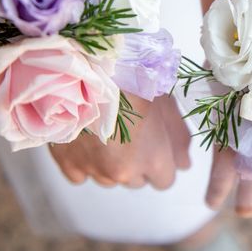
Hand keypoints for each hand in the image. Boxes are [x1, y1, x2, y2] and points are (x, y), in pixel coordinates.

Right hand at [49, 94, 190, 188]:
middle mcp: (124, 172)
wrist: (88, 69)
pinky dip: (85, 162)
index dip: (161, 163)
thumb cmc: (133, 81)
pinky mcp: (68, 164)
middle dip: (136, 163)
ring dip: (110, 163)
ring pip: (108, 179)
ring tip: (107, 131)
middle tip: (130, 132)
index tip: (155, 146)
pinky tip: (88, 137)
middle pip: (136, 180)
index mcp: (153, 159)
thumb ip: (179, 140)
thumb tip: (184, 164)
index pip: (164, 181)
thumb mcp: (166, 105)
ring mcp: (94, 170)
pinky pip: (81, 175)